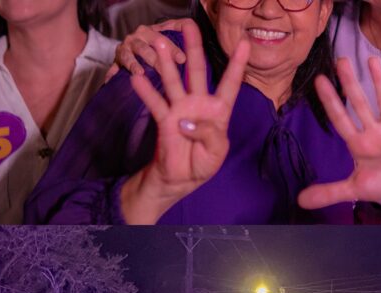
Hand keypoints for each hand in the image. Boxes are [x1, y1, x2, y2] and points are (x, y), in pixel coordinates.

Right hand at [104, 19, 193, 82]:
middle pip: (144, 49)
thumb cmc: (152, 42)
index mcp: (148, 32)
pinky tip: (111, 81)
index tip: (182, 59)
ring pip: (128, 57)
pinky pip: (113, 69)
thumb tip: (189, 24)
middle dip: (155, 60)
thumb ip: (176, 29)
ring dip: (132, 64)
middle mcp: (134, 39)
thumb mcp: (163, 33)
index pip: (161, 38)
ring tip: (139, 73)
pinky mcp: (115, 62)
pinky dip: (112, 75)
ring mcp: (123, 50)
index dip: (172, 48)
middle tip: (164, 71)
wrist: (132, 44)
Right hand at [120, 21, 249, 223]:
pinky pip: (156, 103)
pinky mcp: (165, 119)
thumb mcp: (217, 153)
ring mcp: (180, 109)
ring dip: (165, 63)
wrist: (181, 179)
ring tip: (157, 44)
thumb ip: (209, 134)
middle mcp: (199, 104)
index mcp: (219, 111)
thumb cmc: (203, 164)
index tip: (244, 44)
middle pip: (197, 71)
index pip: (230, 84)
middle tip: (189, 26)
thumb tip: (186, 121)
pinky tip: (136, 79)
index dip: (237, 65)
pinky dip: (146, 92)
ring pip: (174, 81)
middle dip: (194, 48)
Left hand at [298, 57, 380, 209]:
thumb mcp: (355, 190)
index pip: (340, 119)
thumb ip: (329, 192)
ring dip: (379, 83)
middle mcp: (374, 132)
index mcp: (358, 144)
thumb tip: (300, 200)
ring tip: (372, 60)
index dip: (330, 101)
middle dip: (350, 84)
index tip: (319, 80)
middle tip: (341, 60)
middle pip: (360, 104)